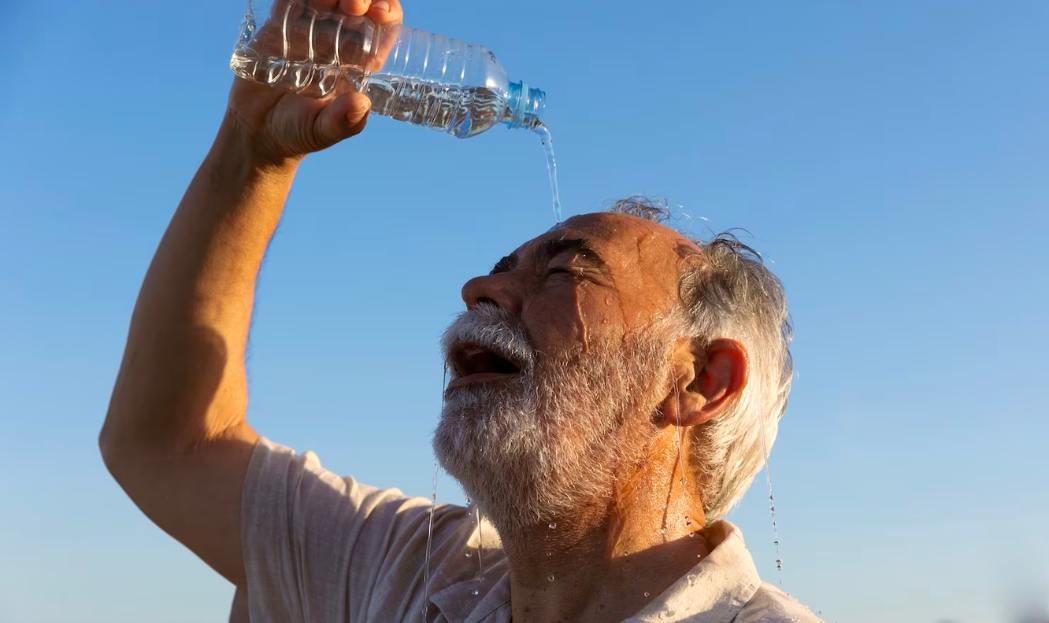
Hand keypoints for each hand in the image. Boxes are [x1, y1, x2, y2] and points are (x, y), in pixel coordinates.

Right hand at [225, 0, 403, 164]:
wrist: (256, 131)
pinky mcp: (279, 24)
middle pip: (360, 2)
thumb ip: (342, 122)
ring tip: (327, 1)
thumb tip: (361, 103)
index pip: (384, 26)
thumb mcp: (323, 132)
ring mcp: (310, 29)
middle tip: (353, 5)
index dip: (388, 11)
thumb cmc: (298, 133)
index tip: (380, 13)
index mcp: (359, 61)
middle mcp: (338, 40)